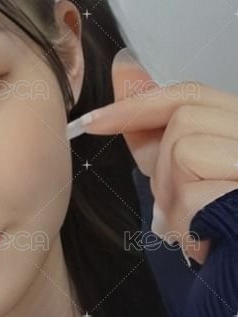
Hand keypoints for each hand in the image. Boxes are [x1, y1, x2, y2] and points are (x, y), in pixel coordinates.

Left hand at [71, 48, 237, 265]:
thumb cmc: (224, 238)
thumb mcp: (186, 179)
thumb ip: (157, 132)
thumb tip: (125, 70)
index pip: (190, 94)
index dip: (136, 105)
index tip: (92, 122)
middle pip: (183, 119)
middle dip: (163, 168)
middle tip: (179, 211)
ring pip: (184, 152)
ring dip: (176, 202)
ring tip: (198, 230)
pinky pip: (195, 197)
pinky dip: (188, 226)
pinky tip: (208, 245)